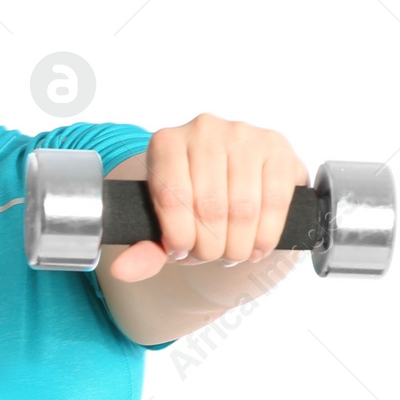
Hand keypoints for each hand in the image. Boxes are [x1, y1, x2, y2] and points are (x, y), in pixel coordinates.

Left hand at [106, 112, 308, 283]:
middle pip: (209, 206)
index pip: (171, 197)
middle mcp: (203, 129)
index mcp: (165, 143)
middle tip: (210, 255)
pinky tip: (256, 246)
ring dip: (238, 244)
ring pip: (243, 208)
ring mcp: (243, 134)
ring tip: (232, 252)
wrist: (234, 185)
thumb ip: (144, 250)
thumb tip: (123, 270)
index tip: (180, 251)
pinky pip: (274, 202)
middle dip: (210, 246)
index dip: (178, 235)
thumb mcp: (163, 226)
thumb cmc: (192, 205)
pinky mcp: (276, 147)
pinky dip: (265, 235)